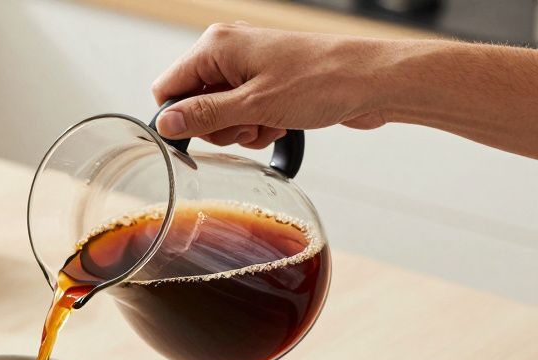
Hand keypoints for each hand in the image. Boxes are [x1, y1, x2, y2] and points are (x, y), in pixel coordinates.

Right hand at [151, 24, 395, 148]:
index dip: (179, 119)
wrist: (372, 81)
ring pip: (220, 113)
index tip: (201, 136)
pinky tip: (280, 124)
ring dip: (241, 130)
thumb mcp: (253, 106)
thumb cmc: (321, 81)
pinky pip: (244, 113)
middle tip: (247, 127)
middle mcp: (229, 51)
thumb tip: (165, 124)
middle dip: (217, 127)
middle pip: (194, 103)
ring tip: (269, 125)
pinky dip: (258, 126)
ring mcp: (249, 66)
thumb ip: (204, 116)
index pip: (167, 88)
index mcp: (217, 46)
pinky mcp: (268, 82)